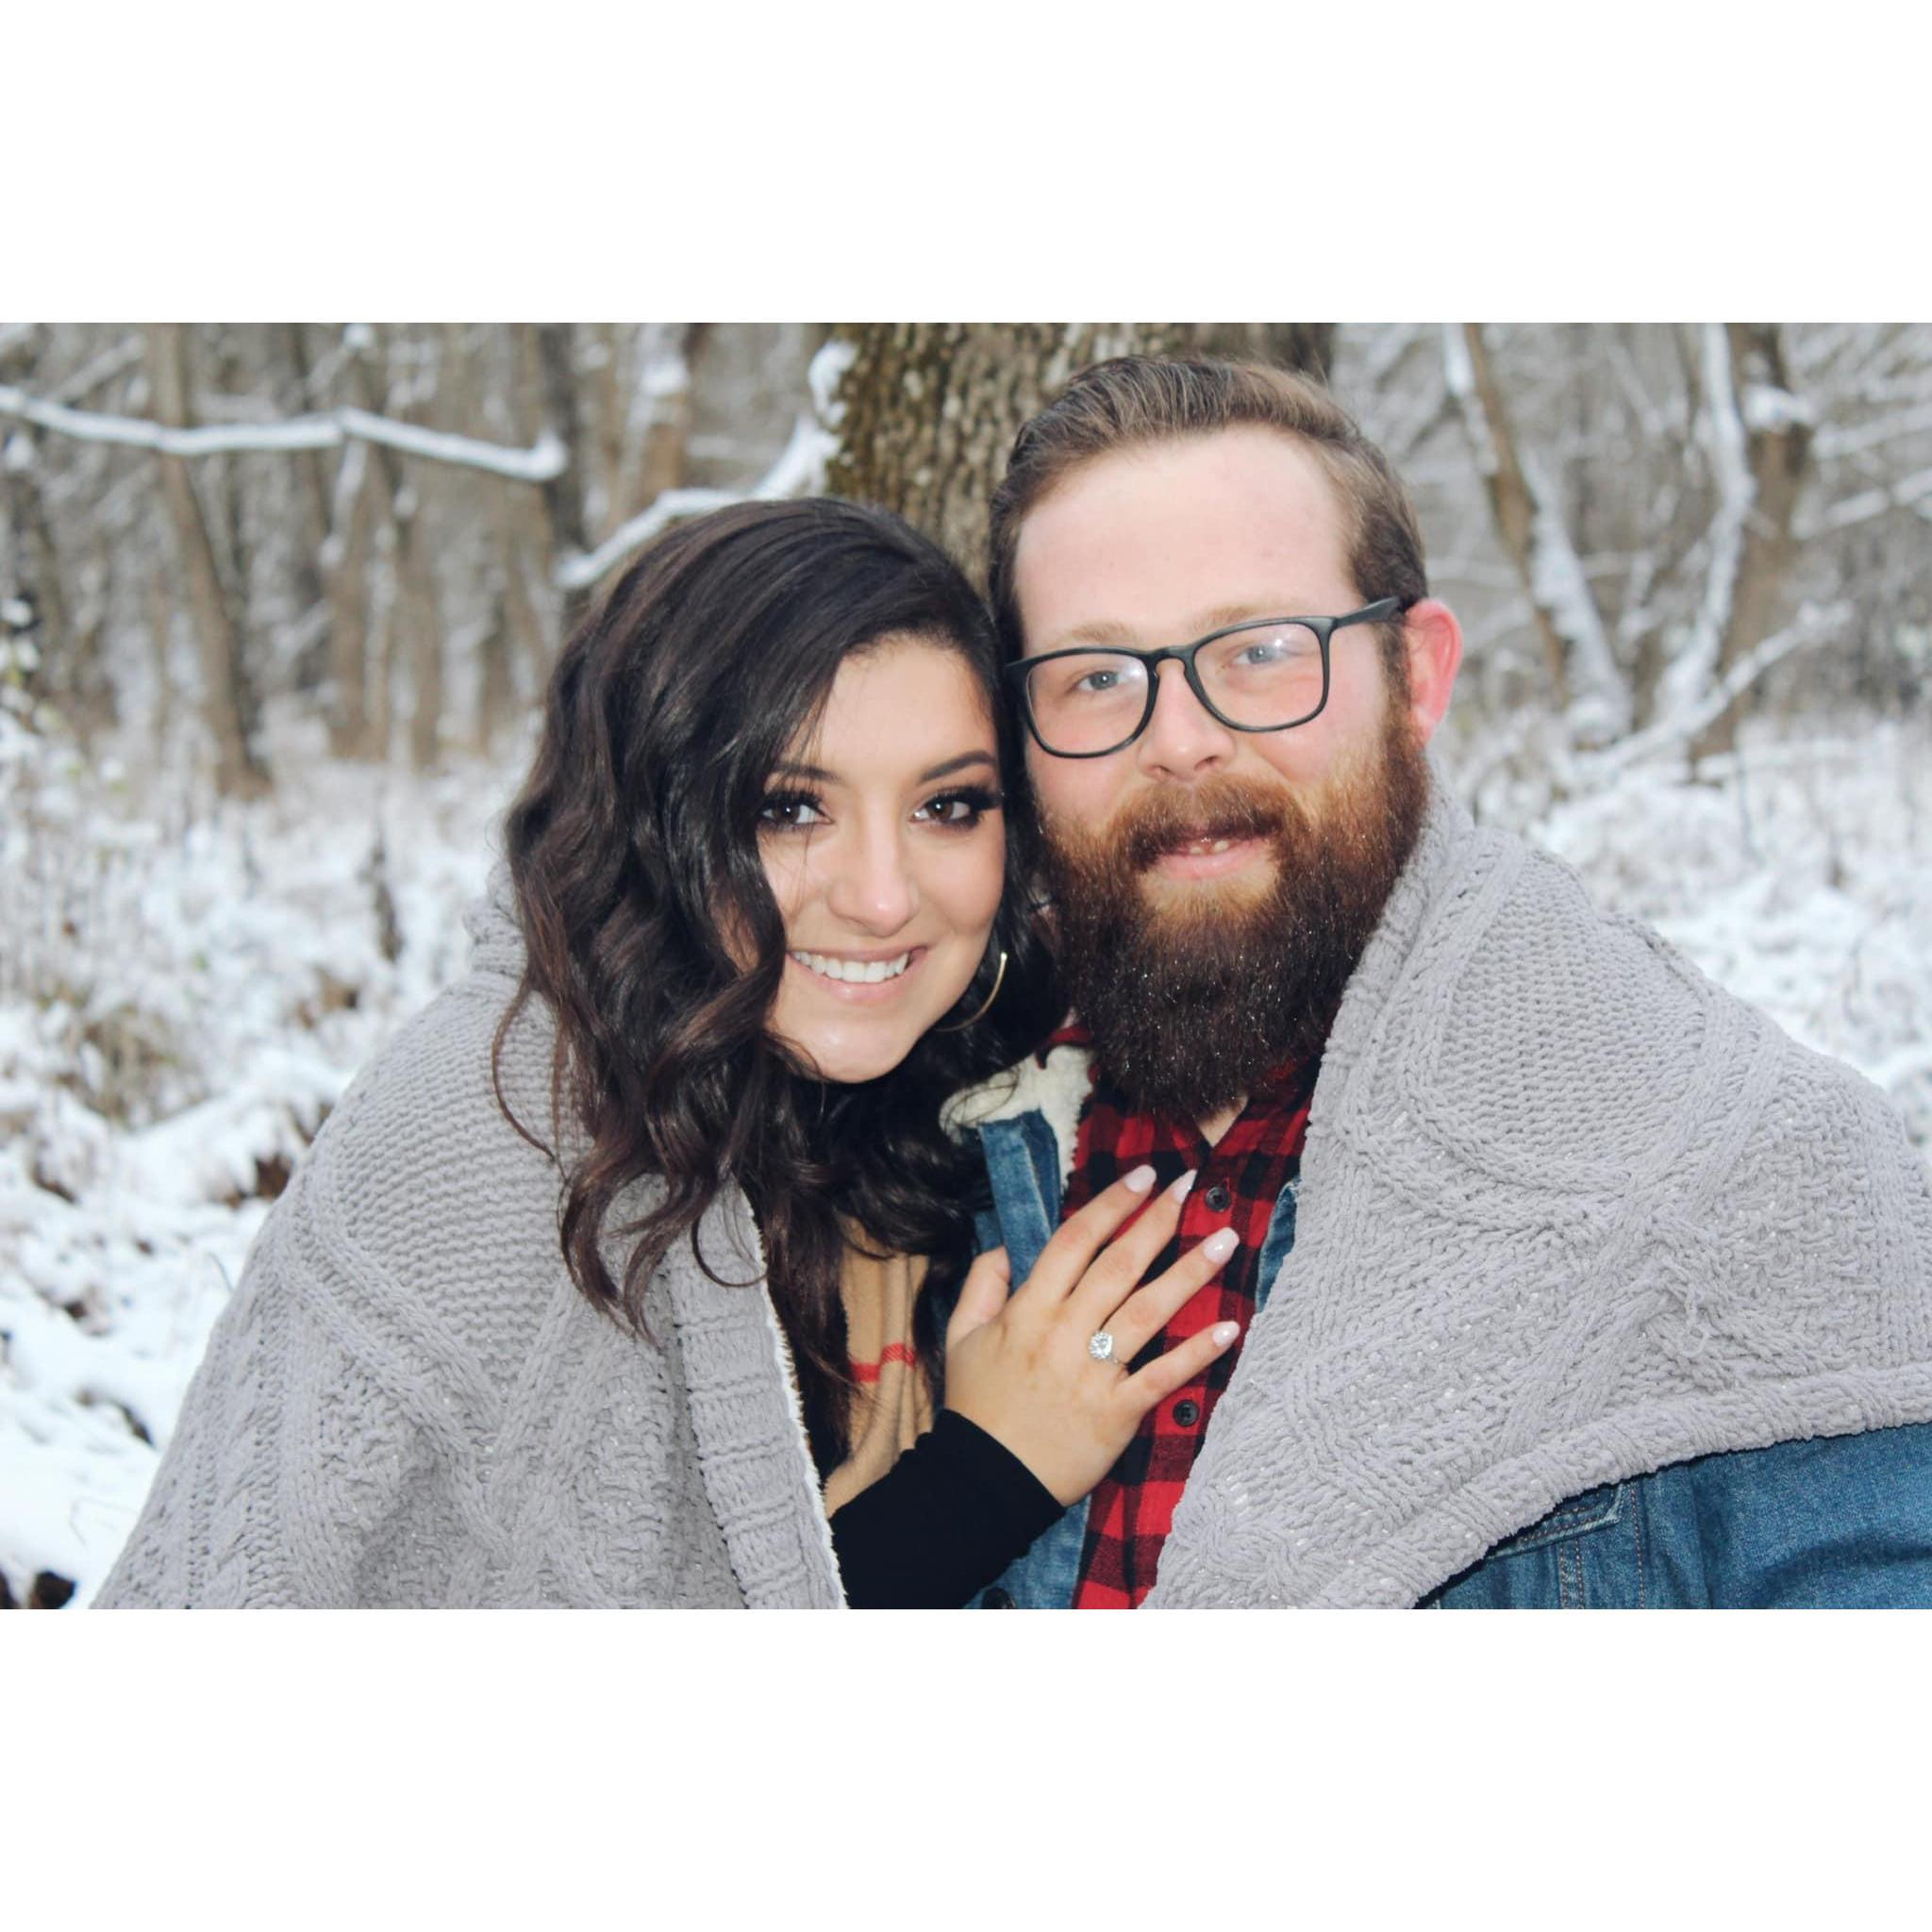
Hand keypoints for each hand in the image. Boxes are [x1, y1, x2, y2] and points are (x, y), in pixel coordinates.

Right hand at [942, 1166, 1240, 1506]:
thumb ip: (982, 1285)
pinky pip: (1163, 1376)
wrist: (985, 1481)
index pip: (1075, 1241)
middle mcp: (1064, 1333)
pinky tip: (1230, 1327)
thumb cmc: (977, 1407)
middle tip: (1190, 1187)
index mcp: (1028, 1310)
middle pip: (1118, 1266)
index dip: (1111, 1204)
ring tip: (1225, 1241)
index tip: (1142, 1176)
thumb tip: (1005, 1247)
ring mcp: (1094, 1372)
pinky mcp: (1117, 1412)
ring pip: (1148, 1312)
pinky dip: (1198, 1353)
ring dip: (1189, 1273)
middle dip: (1157, 1221)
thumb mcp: (960, 1337)